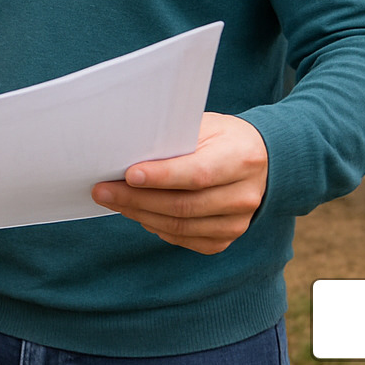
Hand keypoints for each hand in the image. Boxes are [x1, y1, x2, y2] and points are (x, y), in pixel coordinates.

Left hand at [91, 112, 267, 254]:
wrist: (262, 159)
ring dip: (141, 215)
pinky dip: (157, 227)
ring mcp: (238, 221)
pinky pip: (186, 239)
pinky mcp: (227, 237)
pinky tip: (139, 214)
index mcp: (240, 158)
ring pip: (181, 225)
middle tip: (103, 191)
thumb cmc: (222, 137)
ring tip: (113, 201)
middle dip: (137, 199)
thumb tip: (129, 152)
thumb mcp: (204, 125)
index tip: (128, 175)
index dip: (162, 177)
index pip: (197, 173)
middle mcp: (245, 194)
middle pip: (184, 204)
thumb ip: (174, 138)